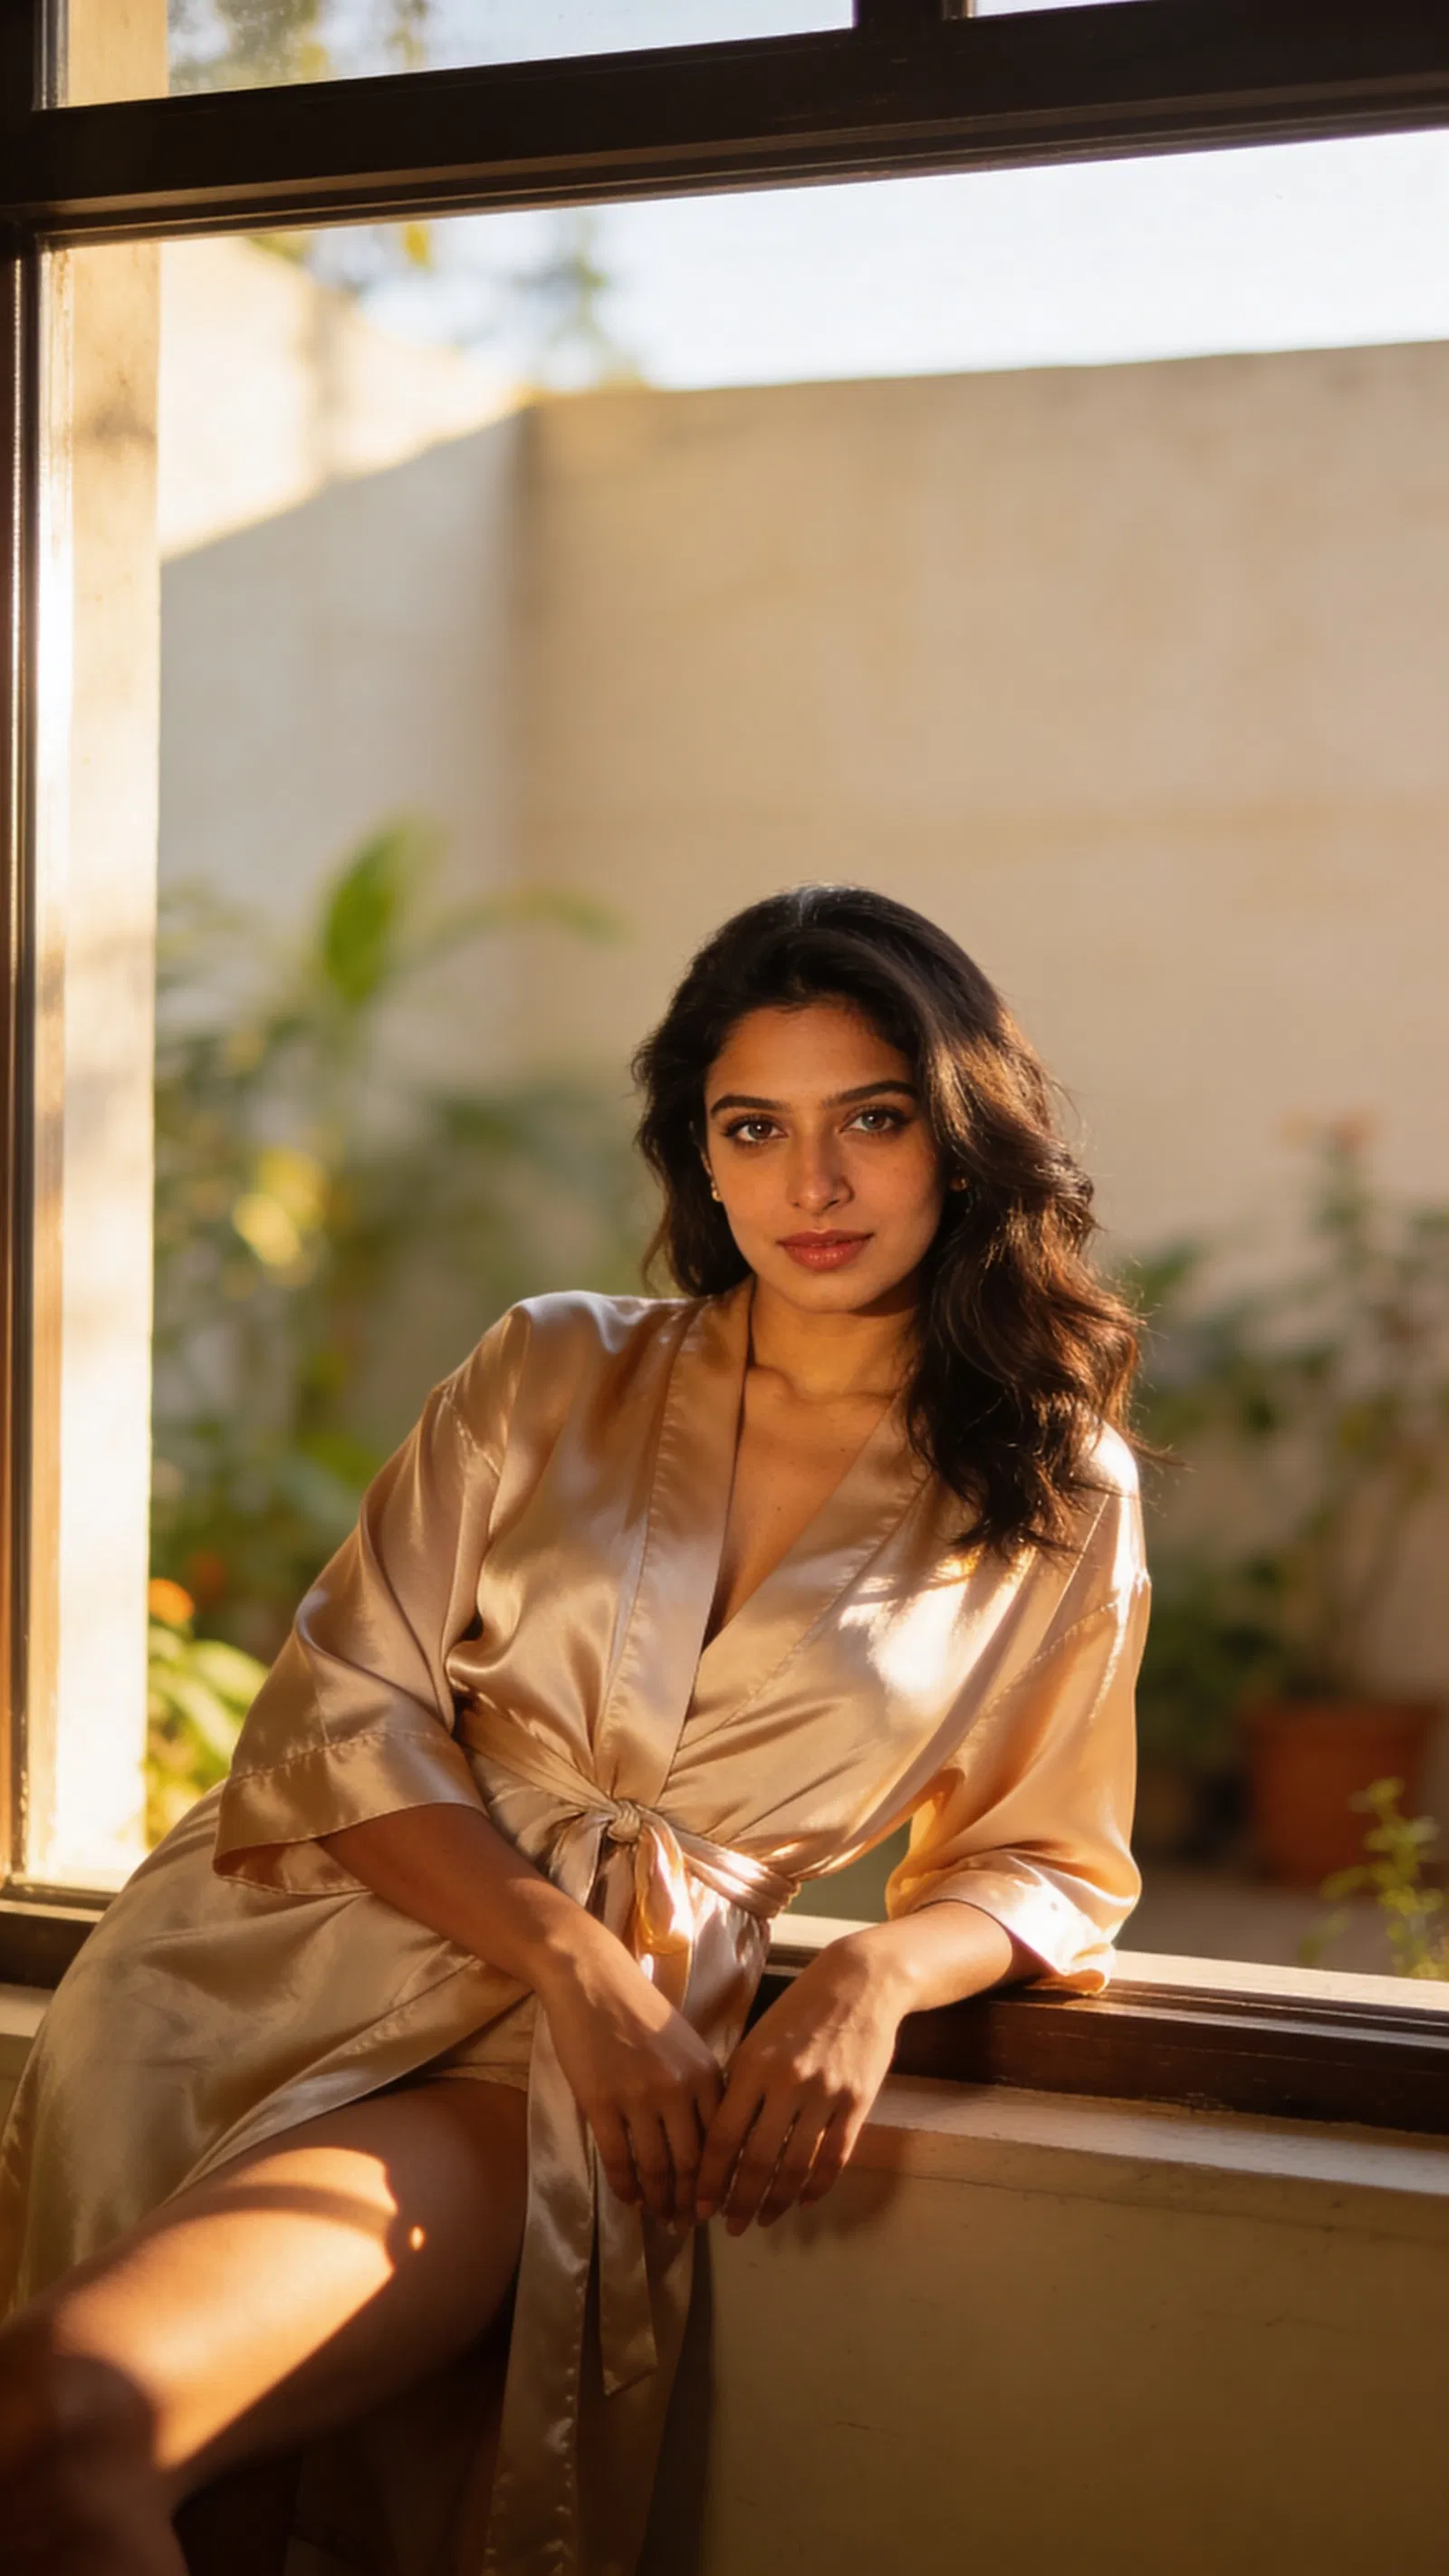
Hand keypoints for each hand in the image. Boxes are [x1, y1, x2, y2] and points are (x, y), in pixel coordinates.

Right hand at [536, 1933, 723, 2226]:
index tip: (715, 2204)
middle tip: (686, 2222)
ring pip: (656, 2168)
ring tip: (659, 2216)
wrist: (592, 1981)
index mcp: (707, 2074)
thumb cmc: (640, 2010)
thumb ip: (699, 2089)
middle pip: (692, 2164)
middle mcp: (679, 2089)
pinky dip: (626, 2187)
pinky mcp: (601, 2102)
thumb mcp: (685, 2046)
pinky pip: (617, 2159)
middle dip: (691, 2201)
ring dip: (659, 2200)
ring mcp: (639, 2097)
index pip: (721, 2143)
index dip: (719, 2182)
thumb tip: (707, 2143)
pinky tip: (630, 2198)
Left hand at [694, 1938, 901, 2233]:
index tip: (700, 2205)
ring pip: (796, 2166)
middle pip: (758, 2160)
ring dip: (777, 2200)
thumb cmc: (799, 2010)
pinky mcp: (857, 2102)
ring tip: (764, 2218)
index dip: (711, 2178)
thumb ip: (739, 2084)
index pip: (725, 2137)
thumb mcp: (757, 2038)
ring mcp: (825, 2095)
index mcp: (754, 2066)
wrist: (859, 1983)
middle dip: (740, 2200)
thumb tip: (717, 2137)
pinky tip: (804, 2199)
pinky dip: (817, 2185)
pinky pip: (834, 2157)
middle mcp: (787, 2084)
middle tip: (731, 2226)